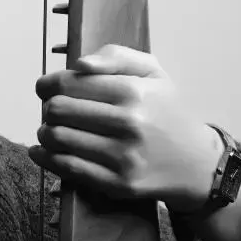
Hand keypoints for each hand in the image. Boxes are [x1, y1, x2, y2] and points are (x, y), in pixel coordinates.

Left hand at [30, 43, 222, 212]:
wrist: (198, 163)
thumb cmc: (166, 111)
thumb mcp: (151, 71)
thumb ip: (114, 56)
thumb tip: (79, 65)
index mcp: (133, 90)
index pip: (67, 83)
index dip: (47, 85)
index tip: (45, 89)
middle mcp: (129, 123)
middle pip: (56, 110)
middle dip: (47, 108)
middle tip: (53, 110)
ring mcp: (124, 156)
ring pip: (56, 138)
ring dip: (45, 132)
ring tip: (52, 129)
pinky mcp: (119, 184)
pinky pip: (67, 168)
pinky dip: (46, 158)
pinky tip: (42, 151)